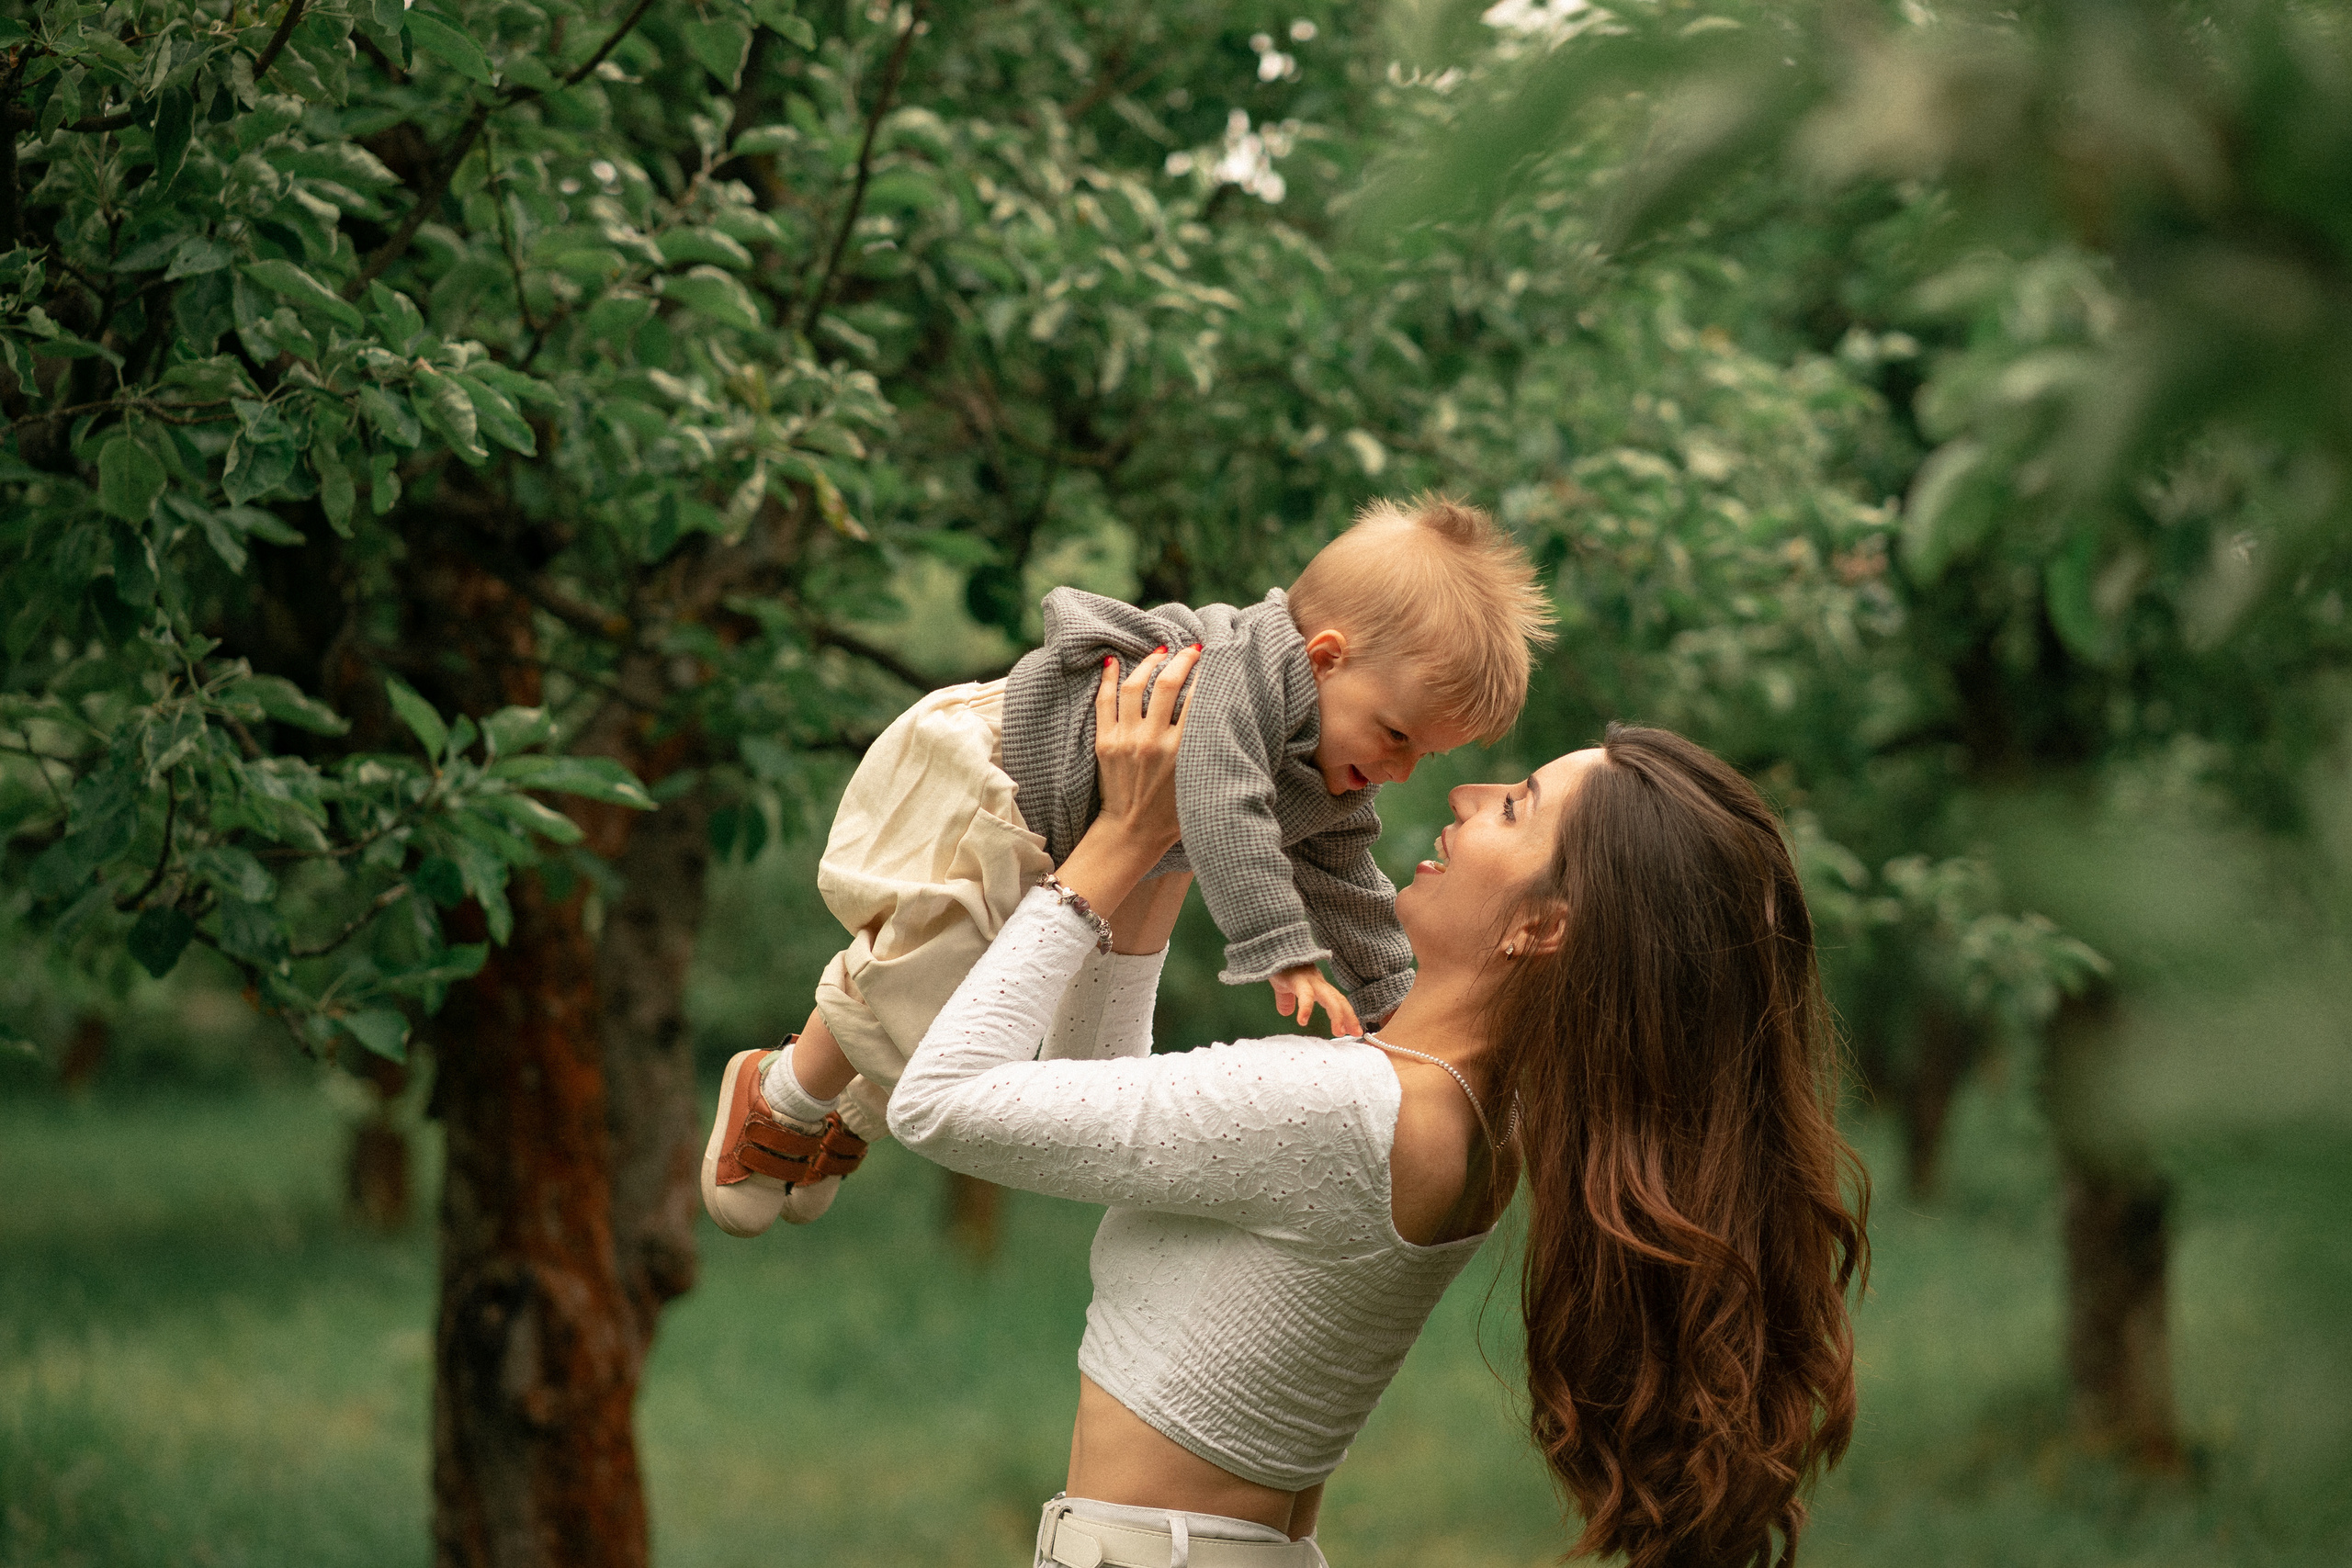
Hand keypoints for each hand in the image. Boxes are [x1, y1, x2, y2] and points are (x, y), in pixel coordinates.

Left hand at [1090, 643, 1197, 854]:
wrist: (1132, 833)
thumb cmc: (1173, 812)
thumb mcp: (1200, 779)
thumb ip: (1206, 747)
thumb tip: (1220, 711)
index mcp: (1182, 751)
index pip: (1197, 697)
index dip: (1207, 673)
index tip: (1213, 660)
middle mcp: (1153, 741)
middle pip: (1168, 683)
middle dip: (1182, 659)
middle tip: (1191, 648)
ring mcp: (1126, 740)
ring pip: (1136, 686)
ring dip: (1149, 663)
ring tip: (1160, 651)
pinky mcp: (1105, 743)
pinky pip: (1104, 702)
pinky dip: (1108, 679)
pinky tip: (1114, 663)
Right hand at [1271, 964, 1360, 1036]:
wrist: (1272, 949)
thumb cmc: (1280, 966)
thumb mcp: (1285, 987)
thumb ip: (1287, 1000)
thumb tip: (1286, 1012)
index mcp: (1318, 986)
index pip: (1339, 1001)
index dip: (1349, 1016)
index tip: (1356, 1031)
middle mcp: (1318, 983)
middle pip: (1339, 1000)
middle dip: (1349, 1017)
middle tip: (1355, 1033)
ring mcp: (1309, 980)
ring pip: (1330, 998)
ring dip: (1337, 1016)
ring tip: (1338, 1032)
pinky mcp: (1297, 979)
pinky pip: (1305, 995)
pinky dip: (1306, 1008)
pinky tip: (1302, 1021)